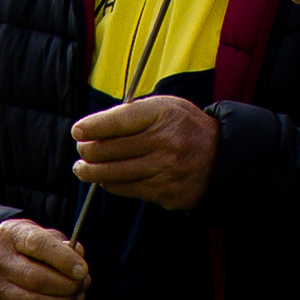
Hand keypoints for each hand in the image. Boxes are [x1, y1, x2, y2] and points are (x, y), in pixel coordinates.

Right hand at [0, 217, 94, 299]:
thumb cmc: (27, 247)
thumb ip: (63, 245)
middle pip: (36, 279)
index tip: (82, 270)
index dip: (63, 259)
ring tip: (77, 298)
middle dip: (67, 286)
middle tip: (83, 285)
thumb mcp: (44, 235)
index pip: (38, 245)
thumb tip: (78, 255)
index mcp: (11, 235)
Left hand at [67, 95, 217, 210]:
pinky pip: (127, 189)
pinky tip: (104, 179)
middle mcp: (163, 142)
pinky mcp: (165, 192)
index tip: (78, 132)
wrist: (221, 157)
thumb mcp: (165, 107)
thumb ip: (132, 113)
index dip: (92, 127)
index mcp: (162, 114)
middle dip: (88, 151)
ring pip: (114, 173)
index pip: (117, 121)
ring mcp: (164, 170)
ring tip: (82, 169)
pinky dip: (111, 184)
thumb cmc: (184, 127)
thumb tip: (93, 128)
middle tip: (81, 151)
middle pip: (110, 150)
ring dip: (91, 172)